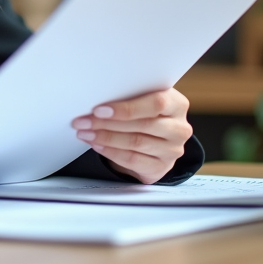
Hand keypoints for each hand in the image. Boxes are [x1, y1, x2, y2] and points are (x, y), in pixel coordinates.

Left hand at [71, 88, 191, 183]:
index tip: (98, 109)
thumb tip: (96, 97)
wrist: (158, 137)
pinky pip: (132, 160)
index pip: (155, 104)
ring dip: (105, 138)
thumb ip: (129, 95)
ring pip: (135, 143)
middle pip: (142, 125)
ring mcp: (172, 150)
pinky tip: (97, 145)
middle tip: (82, 122)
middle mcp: (179, 128)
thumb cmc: (145, 111)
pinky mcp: (161, 167)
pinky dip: (111, 152)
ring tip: (85, 133)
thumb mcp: (143, 98)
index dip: (126, 108)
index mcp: (177, 104)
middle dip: (106, 123)